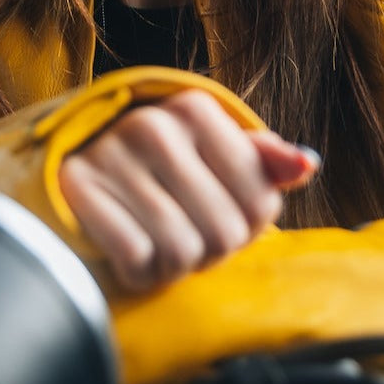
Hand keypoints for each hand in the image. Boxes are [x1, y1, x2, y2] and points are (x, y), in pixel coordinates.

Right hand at [58, 89, 319, 293]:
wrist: (76, 173)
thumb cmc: (161, 172)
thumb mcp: (215, 157)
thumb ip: (264, 163)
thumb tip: (307, 165)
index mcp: (196, 109)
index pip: (262, 203)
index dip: (245, 227)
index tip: (215, 214)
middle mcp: (153, 124)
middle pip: (224, 232)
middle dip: (208, 251)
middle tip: (184, 236)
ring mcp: (111, 153)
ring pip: (181, 250)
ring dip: (173, 267)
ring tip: (158, 247)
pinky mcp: (76, 188)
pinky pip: (136, 258)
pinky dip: (138, 273)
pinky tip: (130, 256)